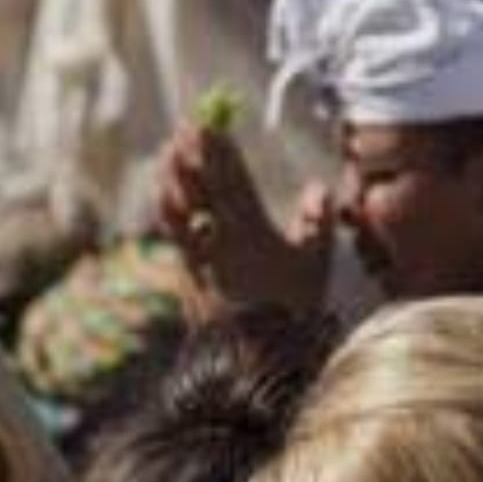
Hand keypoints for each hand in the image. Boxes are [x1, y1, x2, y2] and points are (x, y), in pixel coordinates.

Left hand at [158, 126, 329, 315]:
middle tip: (185, 124)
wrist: (254, 359)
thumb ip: (316, 225)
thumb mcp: (314, 268)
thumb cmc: (291, 313)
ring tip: (167, 152)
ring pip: (181, 206)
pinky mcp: (186, 276)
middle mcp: (221, 238)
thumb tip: (318, 187)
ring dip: (173, 176)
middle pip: (203, 186)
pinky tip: (164, 197)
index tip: (212, 122)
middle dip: (194, 153)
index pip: (234, 180)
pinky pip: (174, 233)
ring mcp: (199, 256)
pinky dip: (168, 209)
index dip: (221, 149)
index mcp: (254, 231)